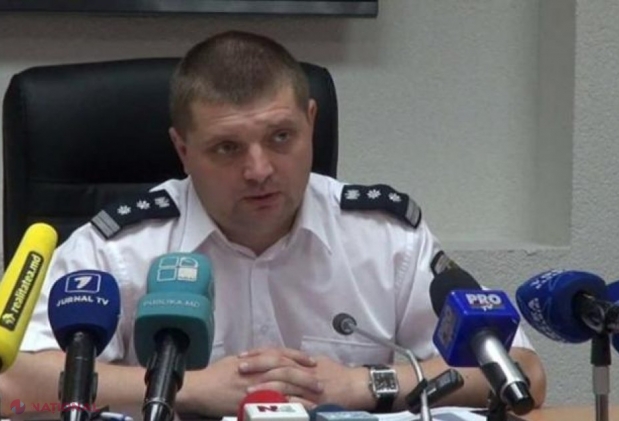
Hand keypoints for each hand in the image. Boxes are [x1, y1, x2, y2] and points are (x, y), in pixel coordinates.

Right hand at [179, 347, 321, 415]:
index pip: (281, 354)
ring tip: (316, 396)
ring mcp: (254, 385)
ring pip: (284, 386)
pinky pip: (274, 403)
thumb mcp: (235, 360)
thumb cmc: (214, 375)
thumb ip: (253, 359)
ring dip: (301, 390)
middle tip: (320, 381)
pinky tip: (299, 410)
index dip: (298, 356)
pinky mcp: (250, 401)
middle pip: (286, 369)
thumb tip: (265, 358)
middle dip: (305, 375)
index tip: (311, 361)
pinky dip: (288, 406)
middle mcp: (257, 370)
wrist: (200, 389)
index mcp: (254, 359)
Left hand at [248, 355, 370, 409]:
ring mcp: (309, 387)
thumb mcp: (318, 363)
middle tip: (239, 368)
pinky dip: (282, 404)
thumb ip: (300, 363)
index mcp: (303, 361)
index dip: (259, 354)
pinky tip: (269, 407)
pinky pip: (297, 403)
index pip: (277, 354)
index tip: (243, 356)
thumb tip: (283, 361)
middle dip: (257, 366)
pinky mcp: (315, 402)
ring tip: (247, 390)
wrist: (358, 386)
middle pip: (277, 365)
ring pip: (284, 383)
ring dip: (265, 386)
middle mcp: (304, 371)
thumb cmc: (339, 374)